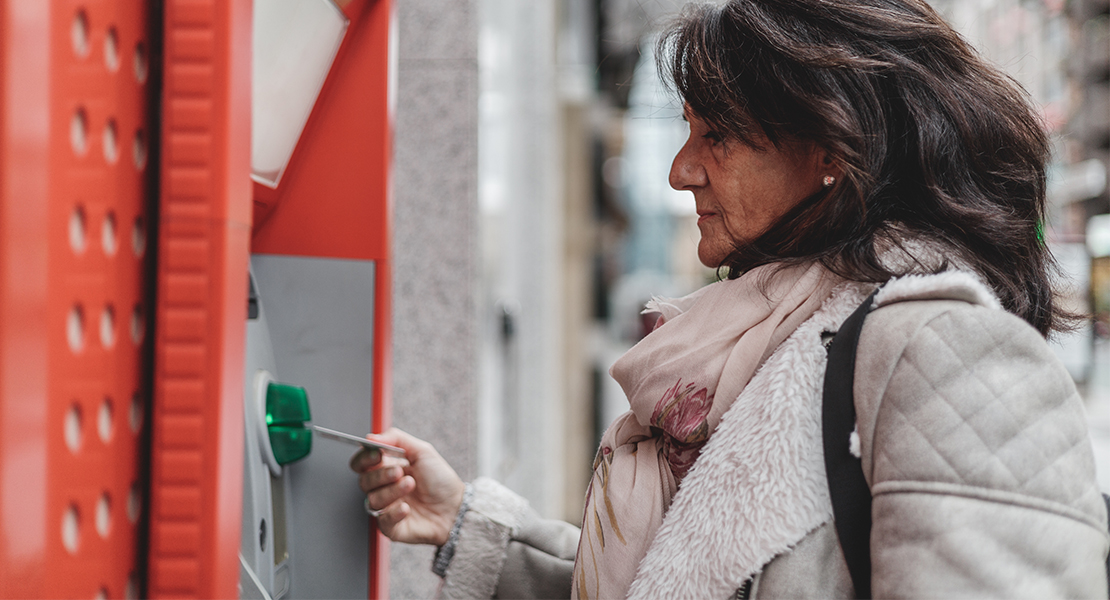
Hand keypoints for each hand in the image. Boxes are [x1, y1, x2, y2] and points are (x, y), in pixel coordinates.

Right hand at [349, 427, 465, 545]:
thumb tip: (372, 436)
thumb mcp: (422, 451)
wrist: (455, 507)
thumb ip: (397, 439)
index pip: (362, 464)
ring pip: (372, 500)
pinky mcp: (391, 527)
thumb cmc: (440, 480)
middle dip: (381, 475)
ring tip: (410, 485)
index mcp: (387, 468)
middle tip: (399, 472)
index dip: (365, 459)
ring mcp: (386, 507)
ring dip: (392, 491)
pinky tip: (406, 508)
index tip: (377, 455)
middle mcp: (384, 488)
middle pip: (364, 481)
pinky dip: (393, 512)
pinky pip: (382, 520)